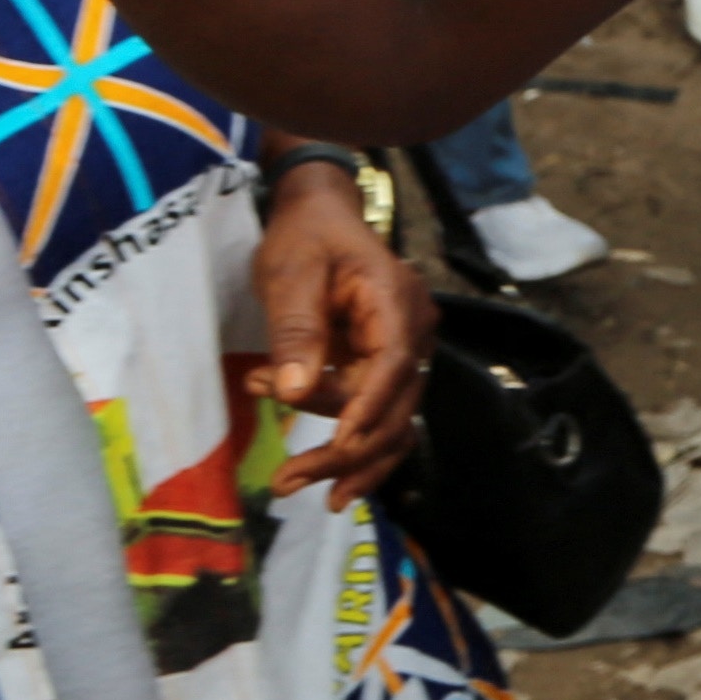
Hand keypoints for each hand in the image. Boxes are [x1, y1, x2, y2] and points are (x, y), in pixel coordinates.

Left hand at [249, 163, 437, 504]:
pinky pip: (380, 417)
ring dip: (347, 459)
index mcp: (396, 300)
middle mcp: (412, 331)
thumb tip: (291, 391)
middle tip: (287, 481)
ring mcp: (404, 353)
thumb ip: (295, 329)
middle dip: (345, 450)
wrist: (318, 216)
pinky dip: (353, 448)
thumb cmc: (305, 237)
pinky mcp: (385, 370)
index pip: (393, 364)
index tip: (336, 445)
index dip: (367, 408)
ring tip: (293, 483)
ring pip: (391, 423)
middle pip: (394, 406)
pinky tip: (329, 480)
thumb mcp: (289, 273)